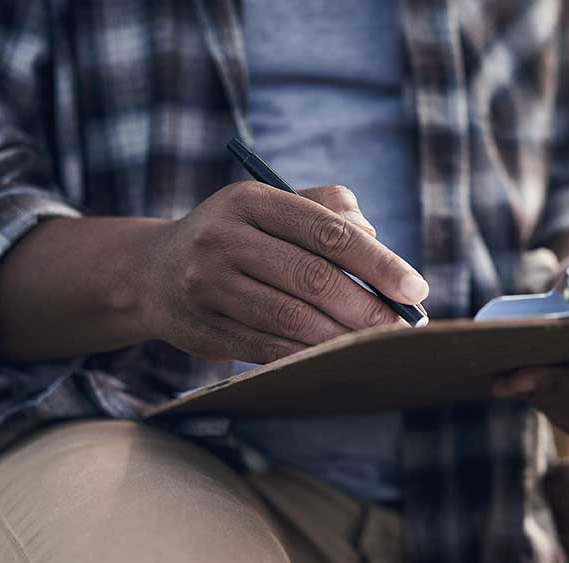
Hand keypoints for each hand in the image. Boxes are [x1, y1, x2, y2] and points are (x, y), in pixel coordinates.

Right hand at [144, 182, 428, 363]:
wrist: (154, 272)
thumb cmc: (237, 234)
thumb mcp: (272, 206)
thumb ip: (329, 213)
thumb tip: (381, 252)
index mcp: (249, 201)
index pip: (326, 230)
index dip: (377, 261)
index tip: (414, 287)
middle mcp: (223, 239)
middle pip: (312, 278)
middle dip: (367, 307)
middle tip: (401, 327)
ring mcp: (209, 287)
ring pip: (292, 319)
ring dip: (343, 337)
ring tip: (377, 345)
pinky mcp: (205, 329)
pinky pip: (270, 347)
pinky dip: (310, 355)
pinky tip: (337, 357)